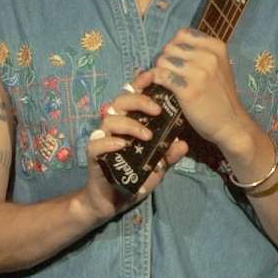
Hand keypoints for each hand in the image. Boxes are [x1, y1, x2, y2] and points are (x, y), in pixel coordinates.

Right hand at [79, 82, 187, 224]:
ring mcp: (103, 139)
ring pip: (110, 119)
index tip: (151, 76)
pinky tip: (122, 145)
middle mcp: (115, 126)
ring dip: (130, 124)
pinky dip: (110, 141)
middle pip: (120, 101)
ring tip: (147, 136)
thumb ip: (169, 155)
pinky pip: (97, 142)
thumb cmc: (134, 179)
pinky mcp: (93, 154)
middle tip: (157, 111)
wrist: (113, 201)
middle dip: (139, 101)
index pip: (132, 97)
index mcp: (129, 122)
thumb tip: (183, 144)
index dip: (139, 83)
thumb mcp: (157, 168)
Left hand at [148, 29, 255, 153]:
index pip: (182, 34)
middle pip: (170, 46)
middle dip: (165, 59)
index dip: (174, 47)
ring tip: (167, 82)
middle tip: (169, 74)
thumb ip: (199, 55)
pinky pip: (161, 76)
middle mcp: (209, 56)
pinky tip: (163, 88)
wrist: (231, 123)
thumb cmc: (220, 96)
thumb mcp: (217, 67)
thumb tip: (169, 49)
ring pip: (162, 61)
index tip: (176, 61)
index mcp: (217, 47)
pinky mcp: (188, 89)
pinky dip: (156, 81)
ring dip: (160, 71)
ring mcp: (199, 72)